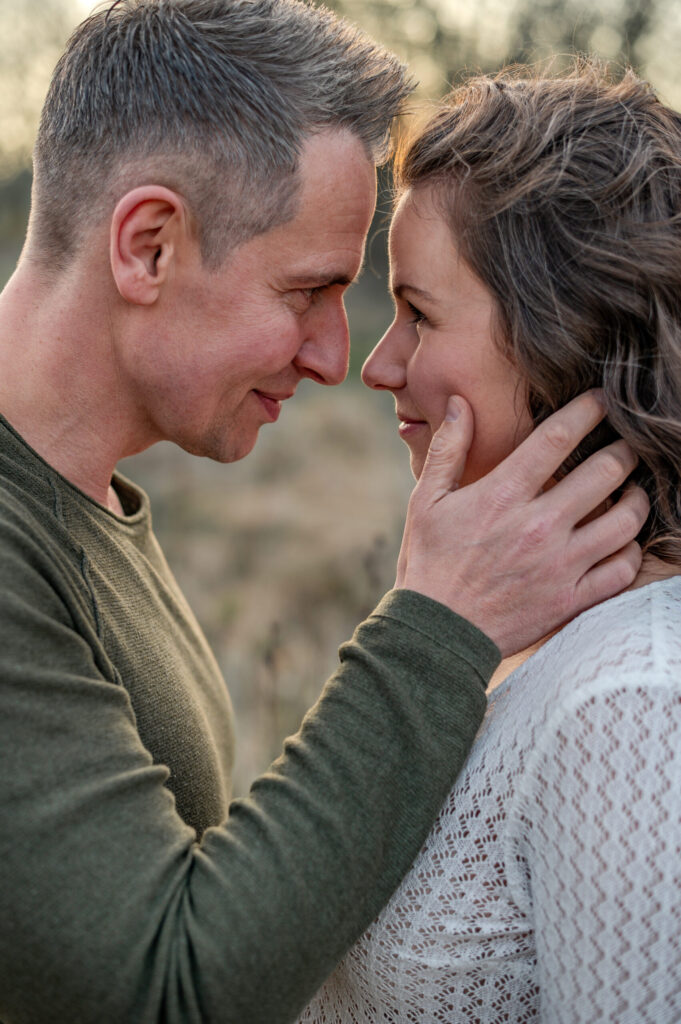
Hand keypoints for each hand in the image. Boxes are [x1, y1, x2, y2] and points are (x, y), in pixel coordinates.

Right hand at [396, 391, 648, 656]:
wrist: (435, 633)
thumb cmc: (428, 563)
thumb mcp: (425, 501)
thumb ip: (448, 449)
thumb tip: (460, 403)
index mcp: (503, 495)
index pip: (558, 438)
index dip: (588, 410)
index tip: (602, 401)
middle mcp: (538, 526)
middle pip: (606, 472)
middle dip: (625, 450)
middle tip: (626, 444)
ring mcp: (560, 564)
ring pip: (626, 520)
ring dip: (637, 499)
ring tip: (632, 490)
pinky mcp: (571, 599)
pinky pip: (622, 569)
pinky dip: (631, 550)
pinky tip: (621, 541)